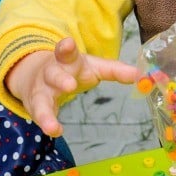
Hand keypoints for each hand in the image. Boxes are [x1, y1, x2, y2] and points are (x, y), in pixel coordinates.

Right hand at [5, 37, 137, 137]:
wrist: (37, 74)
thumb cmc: (72, 70)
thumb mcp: (93, 67)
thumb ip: (115, 70)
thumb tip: (139, 75)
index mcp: (66, 60)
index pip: (66, 52)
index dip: (66, 48)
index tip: (67, 44)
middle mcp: (51, 73)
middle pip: (53, 74)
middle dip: (60, 79)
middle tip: (70, 85)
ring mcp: (40, 90)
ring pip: (40, 100)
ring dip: (45, 113)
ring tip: (51, 126)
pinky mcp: (35, 105)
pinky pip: (39, 115)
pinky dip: (46, 123)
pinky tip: (55, 131)